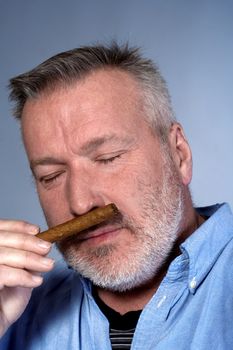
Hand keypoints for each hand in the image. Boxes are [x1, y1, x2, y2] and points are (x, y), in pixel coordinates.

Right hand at [0, 219, 53, 336]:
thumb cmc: (5, 301)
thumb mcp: (20, 273)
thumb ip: (27, 257)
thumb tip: (42, 242)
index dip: (16, 226)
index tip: (36, 230)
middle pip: (0, 238)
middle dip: (27, 241)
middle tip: (47, 248)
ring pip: (2, 254)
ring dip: (29, 258)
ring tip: (48, 266)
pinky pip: (2, 274)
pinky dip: (22, 275)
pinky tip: (36, 282)